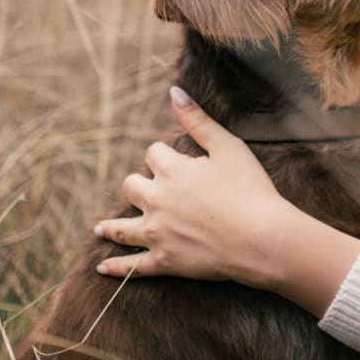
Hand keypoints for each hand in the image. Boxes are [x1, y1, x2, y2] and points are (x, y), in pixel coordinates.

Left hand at [95, 87, 304, 290]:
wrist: (259, 236)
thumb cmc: (249, 188)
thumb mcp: (228, 146)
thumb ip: (198, 120)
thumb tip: (174, 92)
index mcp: (172, 170)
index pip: (153, 154)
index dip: (164, 154)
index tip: (175, 159)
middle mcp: (156, 201)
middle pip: (131, 186)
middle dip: (137, 184)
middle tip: (146, 189)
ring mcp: (157, 234)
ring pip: (122, 228)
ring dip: (110, 226)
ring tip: (100, 227)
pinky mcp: (164, 261)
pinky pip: (131, 267)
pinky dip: (115, 267)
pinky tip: (102, 267)